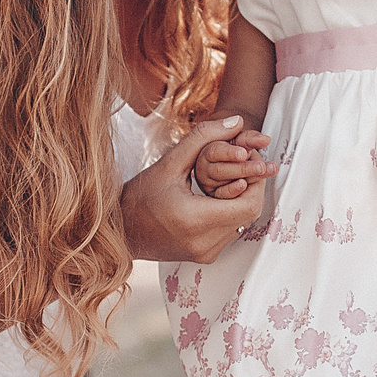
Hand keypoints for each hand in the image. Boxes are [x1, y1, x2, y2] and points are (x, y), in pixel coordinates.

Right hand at [123, 117, 274, 263]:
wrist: (120, 231)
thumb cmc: (139, 195)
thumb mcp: (170, 162)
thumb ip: (204, 137)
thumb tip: (238, 120)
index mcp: (195, 220)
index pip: (249, 204)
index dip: (256, 181)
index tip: (248, 161)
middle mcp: (204, 243)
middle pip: (250, 213)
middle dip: (251, 187)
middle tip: (243, 166)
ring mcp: (206, 253)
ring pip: (243, 223)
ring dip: (241, 199)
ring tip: (229, 178)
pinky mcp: (205, 256)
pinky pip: (230, 231)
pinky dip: (230, 212)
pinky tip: (216, 197)